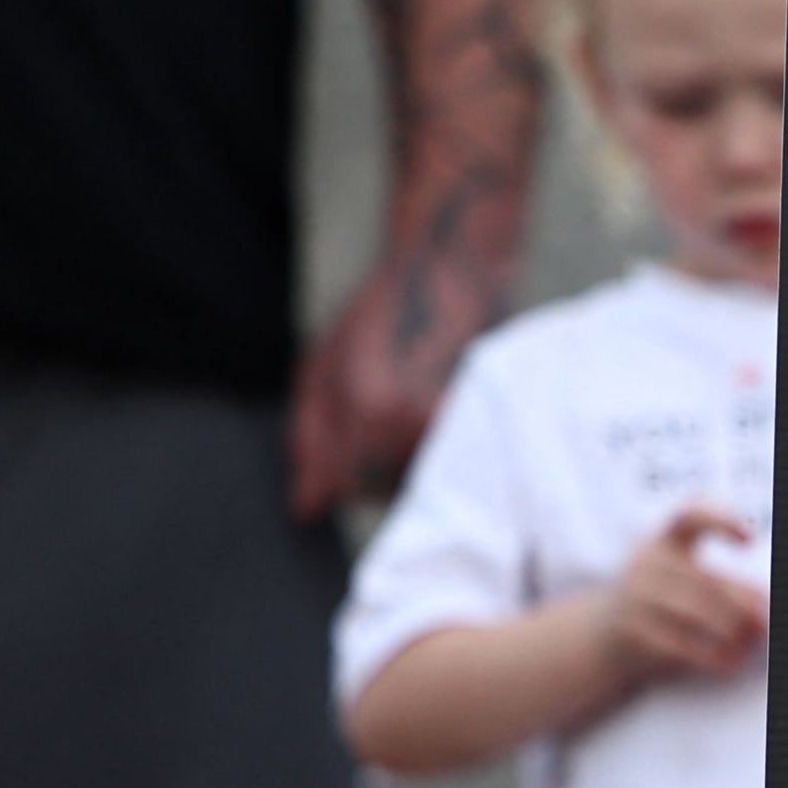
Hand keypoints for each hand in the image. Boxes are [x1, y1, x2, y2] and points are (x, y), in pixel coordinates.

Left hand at [290, 240, 519, 517]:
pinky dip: (434, 451)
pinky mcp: (483, 425)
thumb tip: (304, 509)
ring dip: (403, 460)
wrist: (451, 278)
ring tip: (406, 404)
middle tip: (378, 410)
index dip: (339, 467)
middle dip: (370, 466)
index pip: (347, 485)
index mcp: (371, 410)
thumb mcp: (322, 368)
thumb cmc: (378, 315)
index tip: (346, 432)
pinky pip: (448, 468)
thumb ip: (309, 441)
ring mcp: (455, 428)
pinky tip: (431, 408)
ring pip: (417, 482)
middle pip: (384, 489)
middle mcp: (417, 426)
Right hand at [596, 507, 767, 684]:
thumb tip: (762, 608)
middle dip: (744, 602)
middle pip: (706, 579)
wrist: (601, 638)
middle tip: (767, 620)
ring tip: (755, 641)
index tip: (749, 539)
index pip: (690, 517)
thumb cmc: (658, 605)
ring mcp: (636, 597)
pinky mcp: (632, 632)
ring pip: (696, 611)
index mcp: (664, 541)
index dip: (720, 520)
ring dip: (733, 629)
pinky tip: (732, 660)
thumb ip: (719, 586)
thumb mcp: (678, 579)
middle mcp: (647, 563)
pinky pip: (680, 644)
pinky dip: (712, 654)